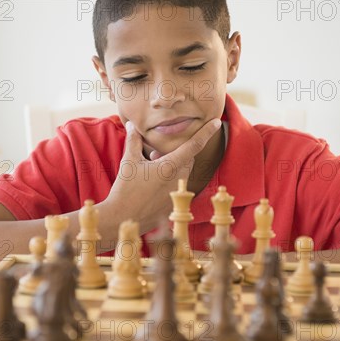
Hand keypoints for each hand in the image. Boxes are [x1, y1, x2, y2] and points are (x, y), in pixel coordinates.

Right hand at [102, 118, 221, 232]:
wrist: (123, 217)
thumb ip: (133, 141)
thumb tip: (131, 126)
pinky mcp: (175, 204)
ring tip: (151, 167)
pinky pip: (178, 186)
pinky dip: (169, 180)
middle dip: (175, 152)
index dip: (206, 132)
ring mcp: (178, 193)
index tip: (216, 122)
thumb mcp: (128, 162)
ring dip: (172, 166)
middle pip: (188, 158)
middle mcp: (179, 180)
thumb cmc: (125, 189)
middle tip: (154, 154)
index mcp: (170, 167)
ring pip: (183, 172)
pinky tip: (153, 183)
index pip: (194, 145)